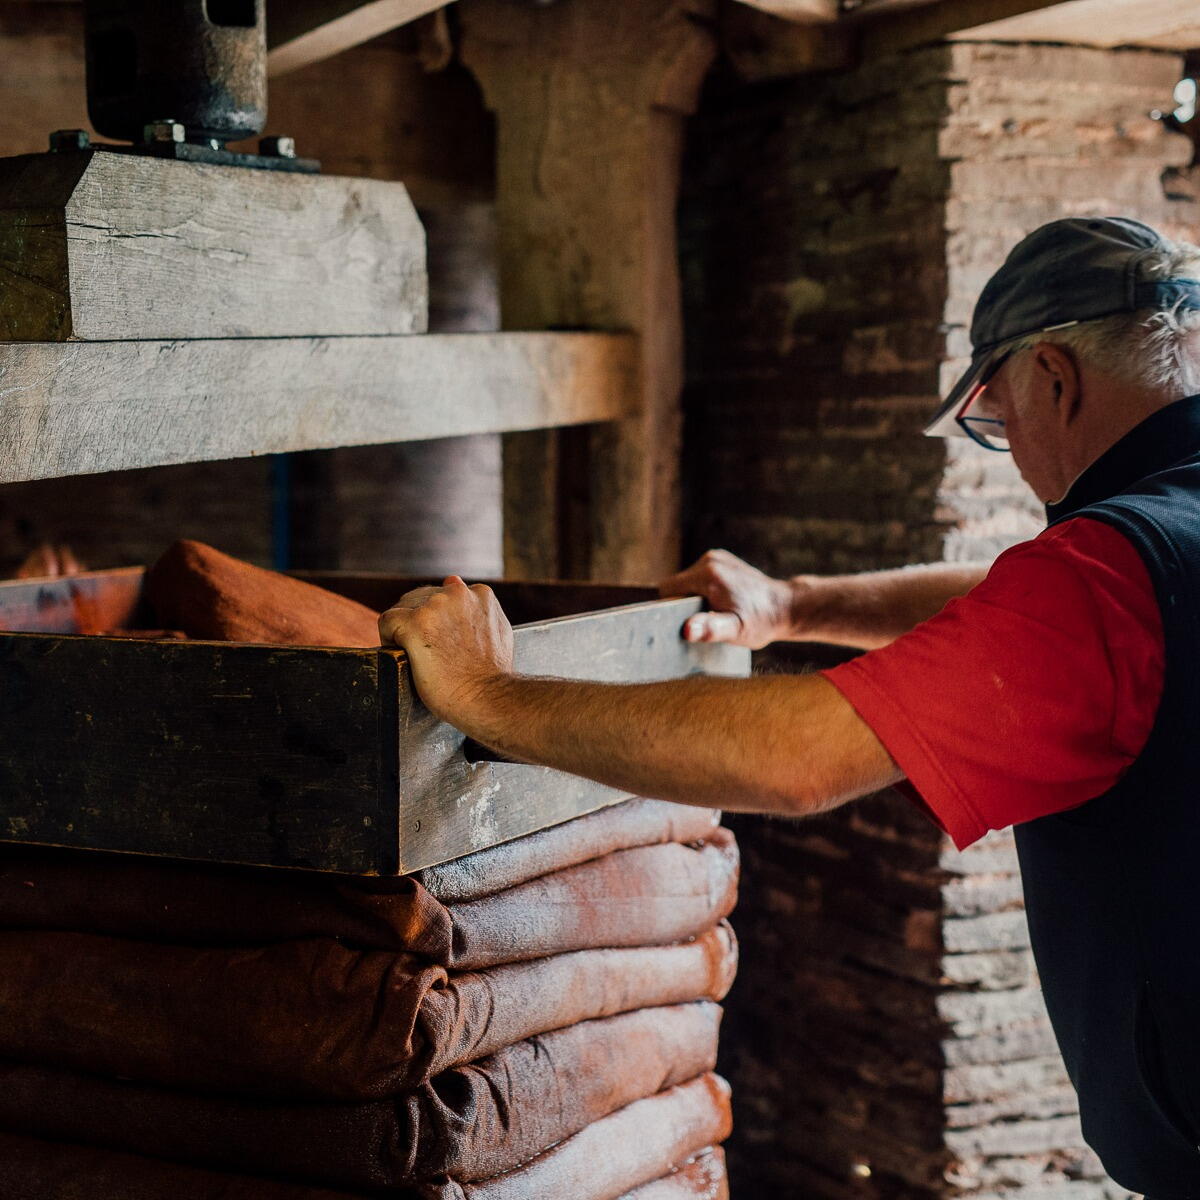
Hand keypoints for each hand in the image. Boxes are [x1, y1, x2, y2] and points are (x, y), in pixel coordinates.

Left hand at [378, 577, 514, 725]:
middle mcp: (457, 594)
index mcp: (479, 593)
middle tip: (430, 652)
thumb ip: (477, 607)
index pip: (443, 595)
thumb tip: (453, 581)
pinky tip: (405, 655)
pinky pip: (387, 621)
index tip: (441, 641)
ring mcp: (434, 607)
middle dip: (419, 622)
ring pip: (403, 608)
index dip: (437, 620)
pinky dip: (389, 639)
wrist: (488, 698)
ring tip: (419, 655)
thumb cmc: (492, 674)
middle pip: (420, 599)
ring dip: (404, 629)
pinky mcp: (414, 623)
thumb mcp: (497, 630)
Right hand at [658, 549, 794, 648]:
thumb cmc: (761, 622)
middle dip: (685, 604)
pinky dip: (704, 591)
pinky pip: (699, 577)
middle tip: (706, 620)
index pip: (667, 590)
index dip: (670, 608)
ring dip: (694, 598)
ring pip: (687, 582)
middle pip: (677, 585)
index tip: (686, 622)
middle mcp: (710, 560)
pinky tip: (721, 602)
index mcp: (707, 574)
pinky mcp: (722, 560)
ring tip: (716, 611)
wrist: (785, 606)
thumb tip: (687, 630)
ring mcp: (716, 557)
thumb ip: (710, 629)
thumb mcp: (736, 631)